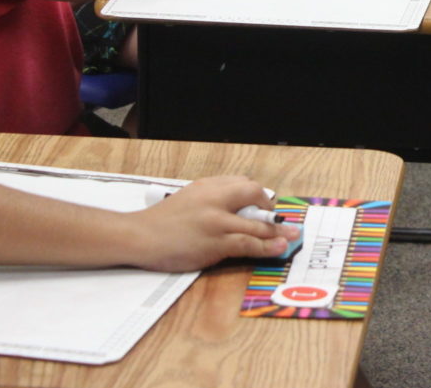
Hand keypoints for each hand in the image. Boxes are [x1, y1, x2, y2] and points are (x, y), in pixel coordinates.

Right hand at [131, 176, 300, 271]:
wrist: (139, 236)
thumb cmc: (162, 221)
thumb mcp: (189, 198)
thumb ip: (213, 198)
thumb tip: (239, 206)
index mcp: (208, 185)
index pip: (243, 183)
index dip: (259, 196)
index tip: (267, 206)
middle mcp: (215, 198)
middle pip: (253, 196)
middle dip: (271, 209)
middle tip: (282, 220)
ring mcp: (216, 221)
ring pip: (256, 223)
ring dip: (277, 230)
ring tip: (292, 236)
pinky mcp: (215, 243)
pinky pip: (248, 243)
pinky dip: (266, 246)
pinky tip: (277, 247)